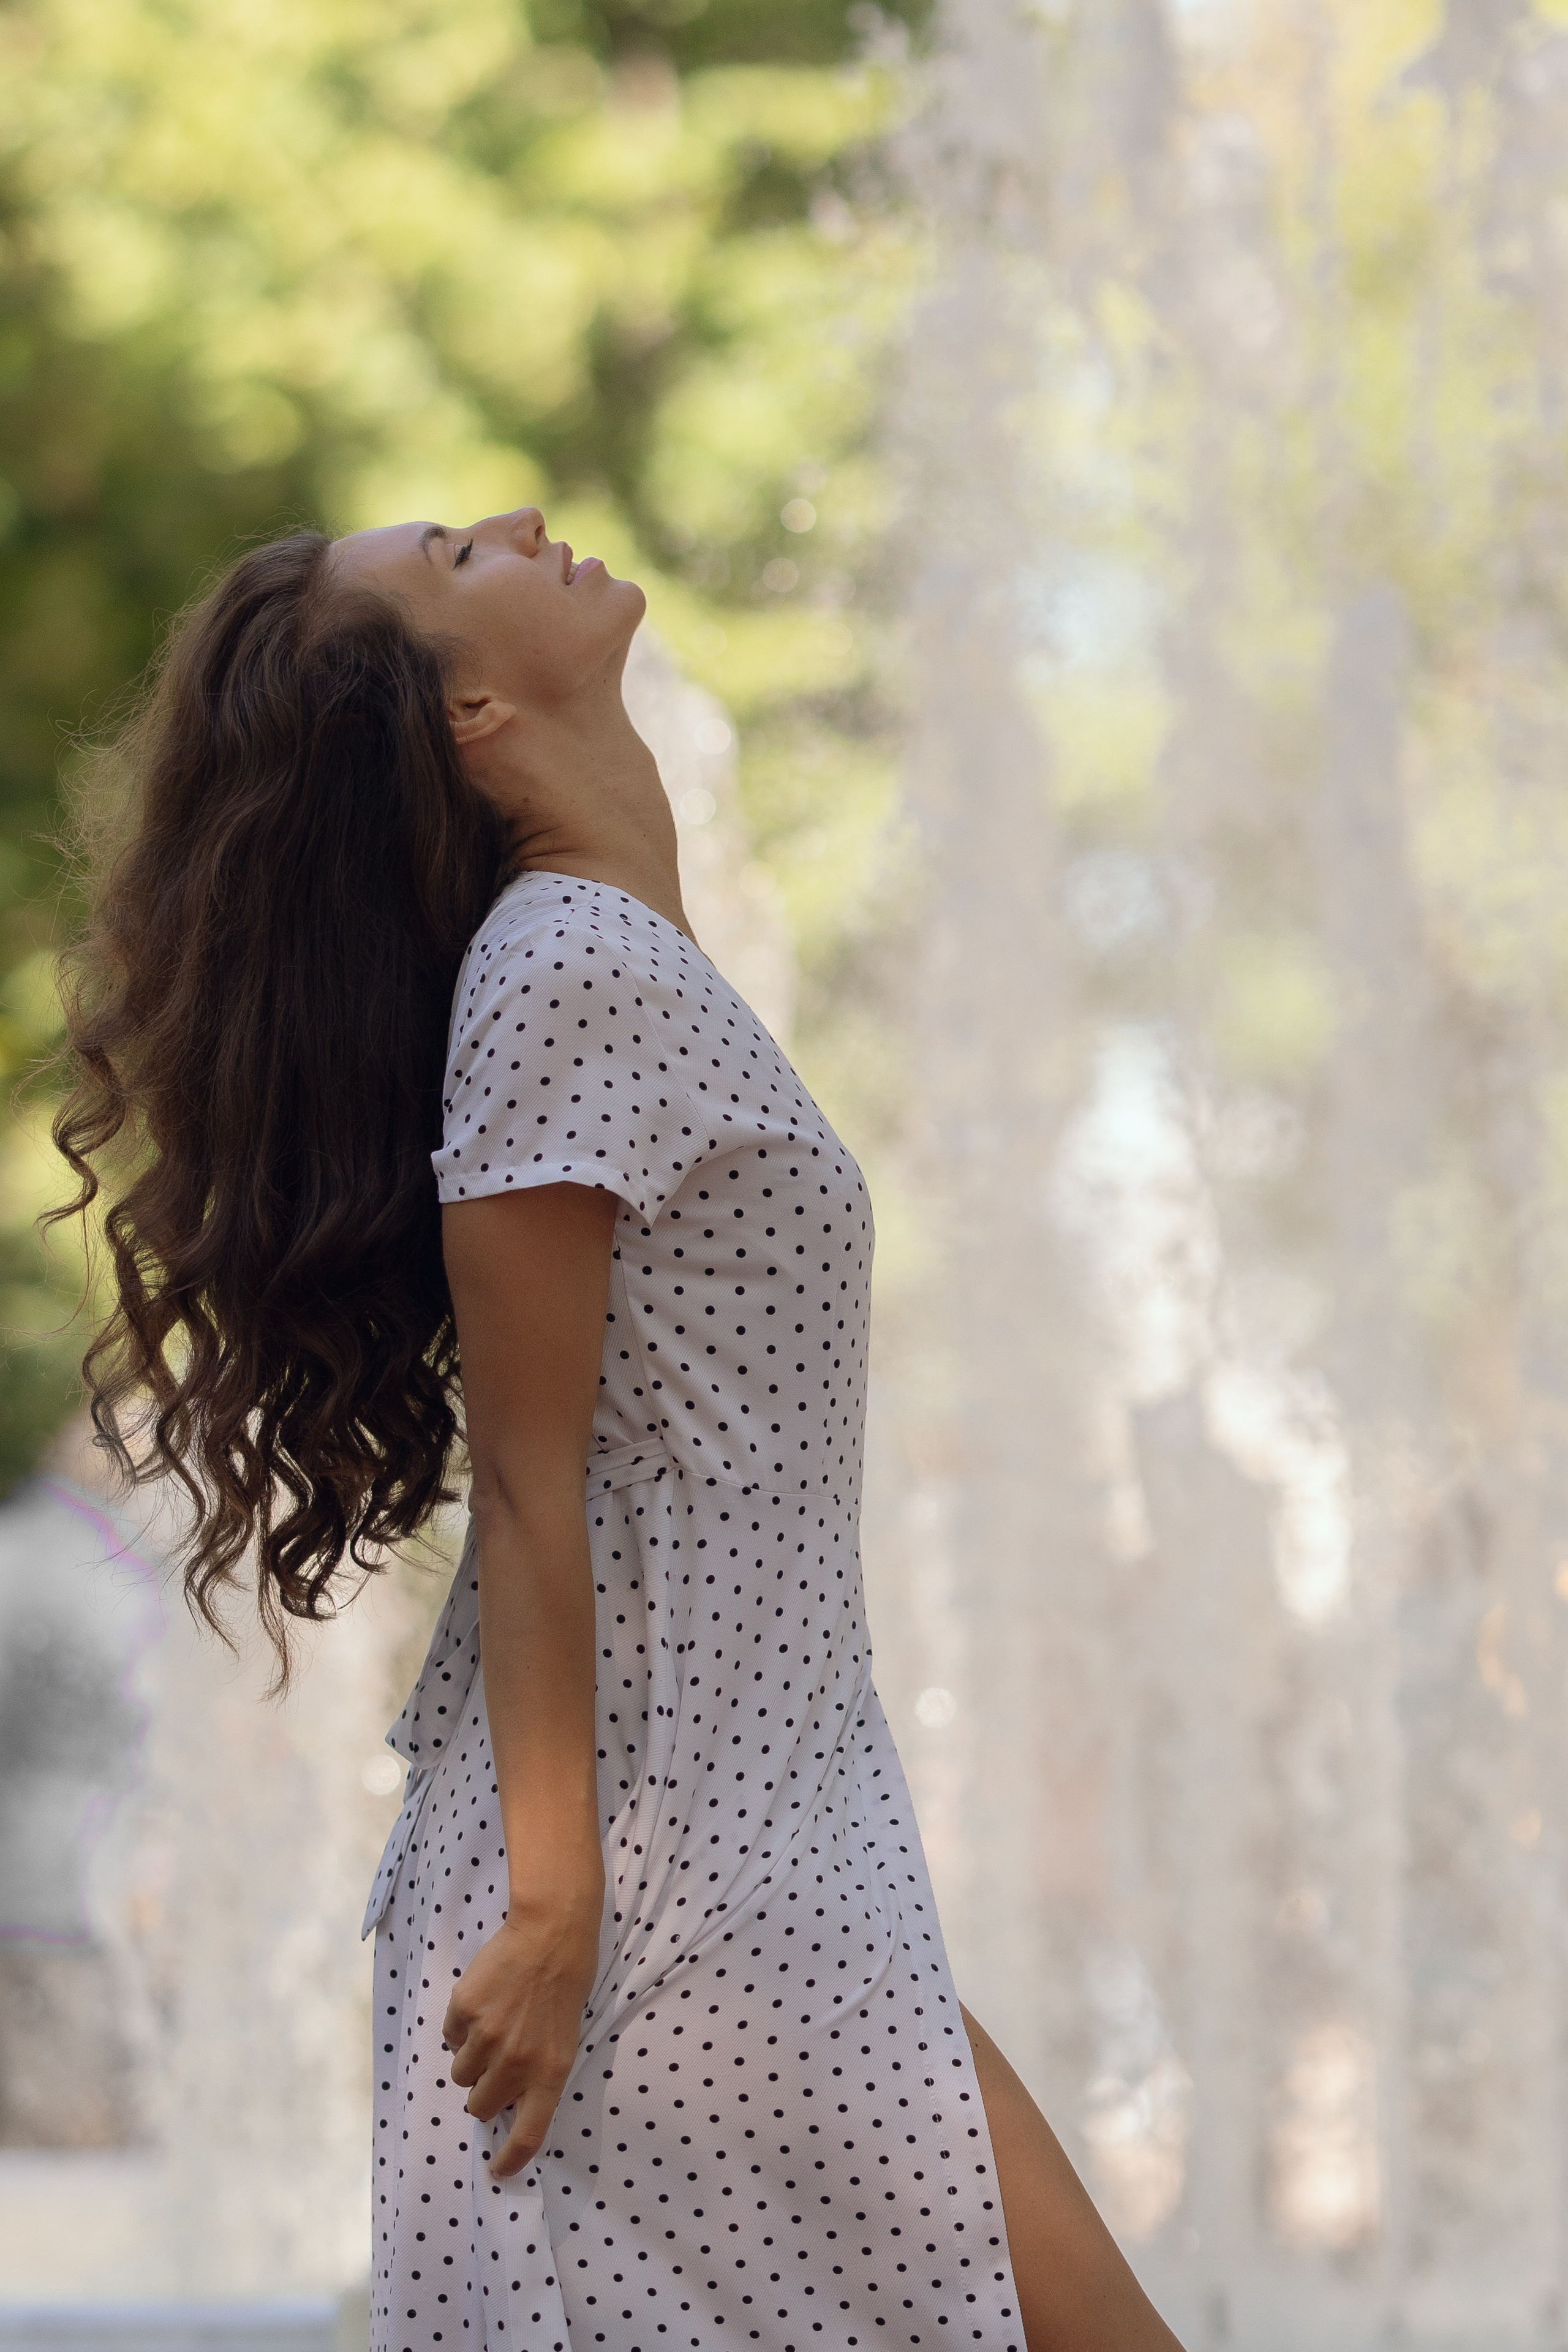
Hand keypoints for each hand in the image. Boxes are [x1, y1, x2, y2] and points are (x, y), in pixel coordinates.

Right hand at [442, 1892, 601, 2178]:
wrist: (551, 1933)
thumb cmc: (565, 1986)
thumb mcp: (565, 2039)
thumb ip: (537, 2074)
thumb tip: (503, 2102)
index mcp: (550, 2073)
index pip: (527, 2135)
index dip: (510, 2160)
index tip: (498, 2172)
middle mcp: (516, 2062)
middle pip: (480, 2106)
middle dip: (484, 2092)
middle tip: (497, 2063)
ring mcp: (487, 2037)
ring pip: (460, 2073)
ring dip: (471, 2059)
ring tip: (494, 2024)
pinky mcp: (464, 2011)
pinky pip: (451, 2036)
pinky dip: (462, 2027)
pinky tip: (485, 2001)